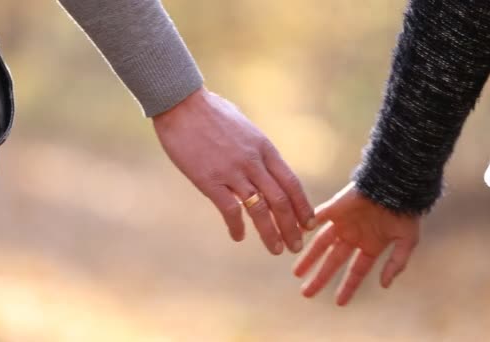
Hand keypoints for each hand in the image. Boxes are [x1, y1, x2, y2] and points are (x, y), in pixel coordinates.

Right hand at [153, 87, 312, 254]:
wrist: (180, 103)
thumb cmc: (209, 110)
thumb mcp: (242, 124)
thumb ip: (254, 145)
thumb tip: (261, 158)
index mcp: (263, 147)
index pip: (291, 182)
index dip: (302, 206)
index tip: (309, 223)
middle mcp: (253, 161)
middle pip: (280, 200)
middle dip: (292, 226)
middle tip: (297, 246)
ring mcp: (232, 171)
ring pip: (259, 209)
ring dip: (270, 233)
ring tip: (276, 249)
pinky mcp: (209, 180)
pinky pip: (229, 209)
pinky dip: (236, 226)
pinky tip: (238, 236)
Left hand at [293, 182, 419, 304]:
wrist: (398, 184)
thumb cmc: (406, 213)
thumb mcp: (407, 241)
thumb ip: (396, 263)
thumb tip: (384, 285)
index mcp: (370, 245)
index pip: (356, 271)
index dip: (348, 286)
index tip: (339, 303)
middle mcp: (354, 236)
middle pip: (333, 260)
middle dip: (320, 277)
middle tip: (305, 292)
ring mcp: (343, 222)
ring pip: (321, 243)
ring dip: (309, 257)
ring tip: (296, 273)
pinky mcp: (335, 207)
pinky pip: (317, 217)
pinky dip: (306, 226)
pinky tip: (295, 237)